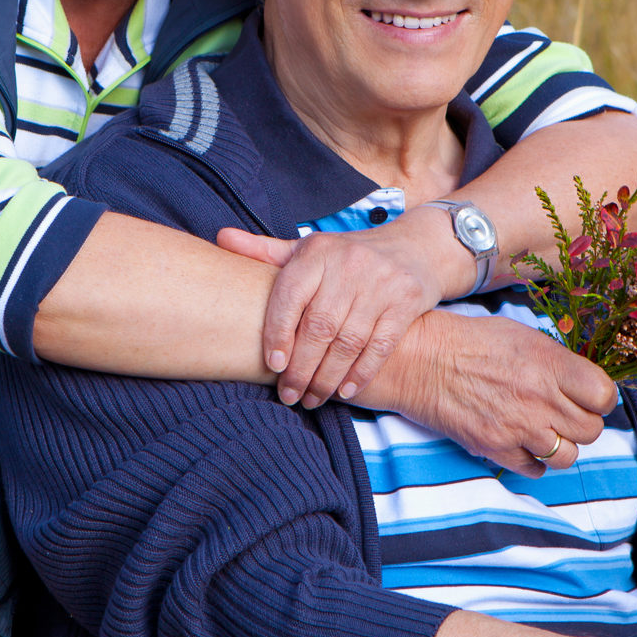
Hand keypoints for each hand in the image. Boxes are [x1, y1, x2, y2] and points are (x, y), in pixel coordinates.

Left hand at [220, 208, 463, 407]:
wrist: (415, 248)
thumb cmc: (348, 256)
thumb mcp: (309, 250)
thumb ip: (265, 251)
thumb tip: (220, 238)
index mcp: (317, 252)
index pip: (289, 297)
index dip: (278, 334)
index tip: (272, 365)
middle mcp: (349, 264)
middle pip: (318, 327)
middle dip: (301, 368)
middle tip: (289, 394)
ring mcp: (380, 283)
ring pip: (348, 342)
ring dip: (327, 377)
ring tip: (312, 398)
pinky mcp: (406, 301)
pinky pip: (380, 346)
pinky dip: (361, 373)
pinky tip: (344, 390)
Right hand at [357, 310, 613, 475]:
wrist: (423, 360)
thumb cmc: (472, 342)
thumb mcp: (523, 336)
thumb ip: (558, 362)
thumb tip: (583, 385)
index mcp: (550, 364)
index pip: (605, 396)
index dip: (601, 399)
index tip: (591, 397)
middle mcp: (540, 398)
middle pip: (591, 430)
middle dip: (581, 423)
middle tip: (564, 414)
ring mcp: (519, 427)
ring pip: (567, 457)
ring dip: (560, 446)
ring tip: (543, 430)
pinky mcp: (496, 448)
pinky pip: (535, 470)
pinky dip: (533, 461)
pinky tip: (522, 442)